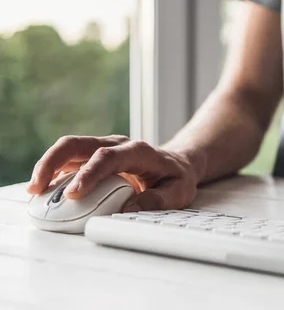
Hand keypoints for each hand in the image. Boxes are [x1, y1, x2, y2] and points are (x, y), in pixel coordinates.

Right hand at [26, 135, 200, 211]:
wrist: (178, 164)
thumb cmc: (177, 178)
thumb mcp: (178, 192)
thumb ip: (157, 200)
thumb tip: (129, 210)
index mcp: (139, 152)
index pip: (108, 157)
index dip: (89, 173)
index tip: (74, 194)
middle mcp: (118, 144)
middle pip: (78, 144)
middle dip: (53, 163)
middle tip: (38, 188)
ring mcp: (103, 147)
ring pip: (69, 149)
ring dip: (47, 167)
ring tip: (34, 192)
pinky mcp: (94, 156)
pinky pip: (69, 160)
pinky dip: (54, 173)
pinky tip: (45, 191)